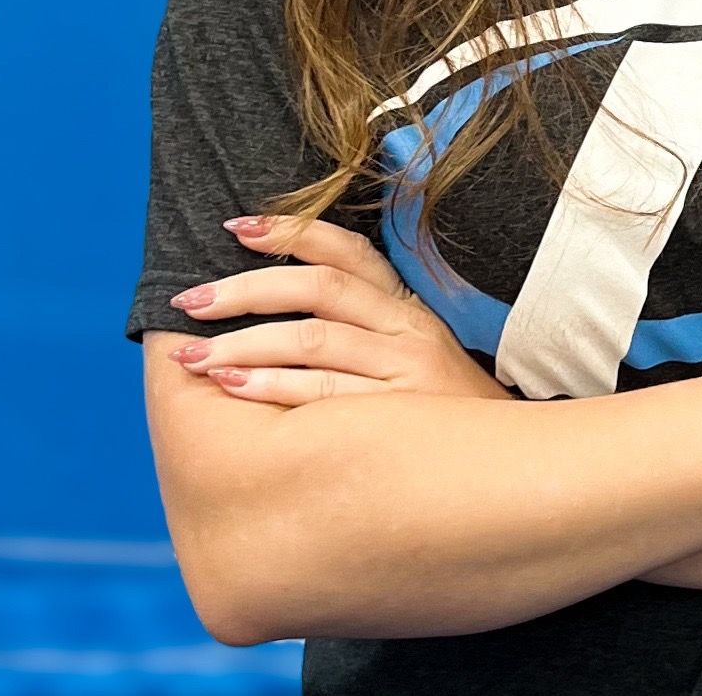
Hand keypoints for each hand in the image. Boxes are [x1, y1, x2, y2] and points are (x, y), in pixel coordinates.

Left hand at [165, 215, 516, 407]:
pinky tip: (234, 388)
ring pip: (313, 338)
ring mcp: (404, 372)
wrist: (511, 473)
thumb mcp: (415, 357)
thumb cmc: (443, 418)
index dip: (289, 232)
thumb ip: (364, 329)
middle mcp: (407, 330)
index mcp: (407, 308)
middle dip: (245, 290)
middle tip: (190, 299)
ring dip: (244, 343)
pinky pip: (323, 394)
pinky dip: (273, 386)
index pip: (347, 251)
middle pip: (319, 288)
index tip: (235, 227)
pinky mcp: (399, 418)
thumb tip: (281, 309)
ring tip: (193, 355)